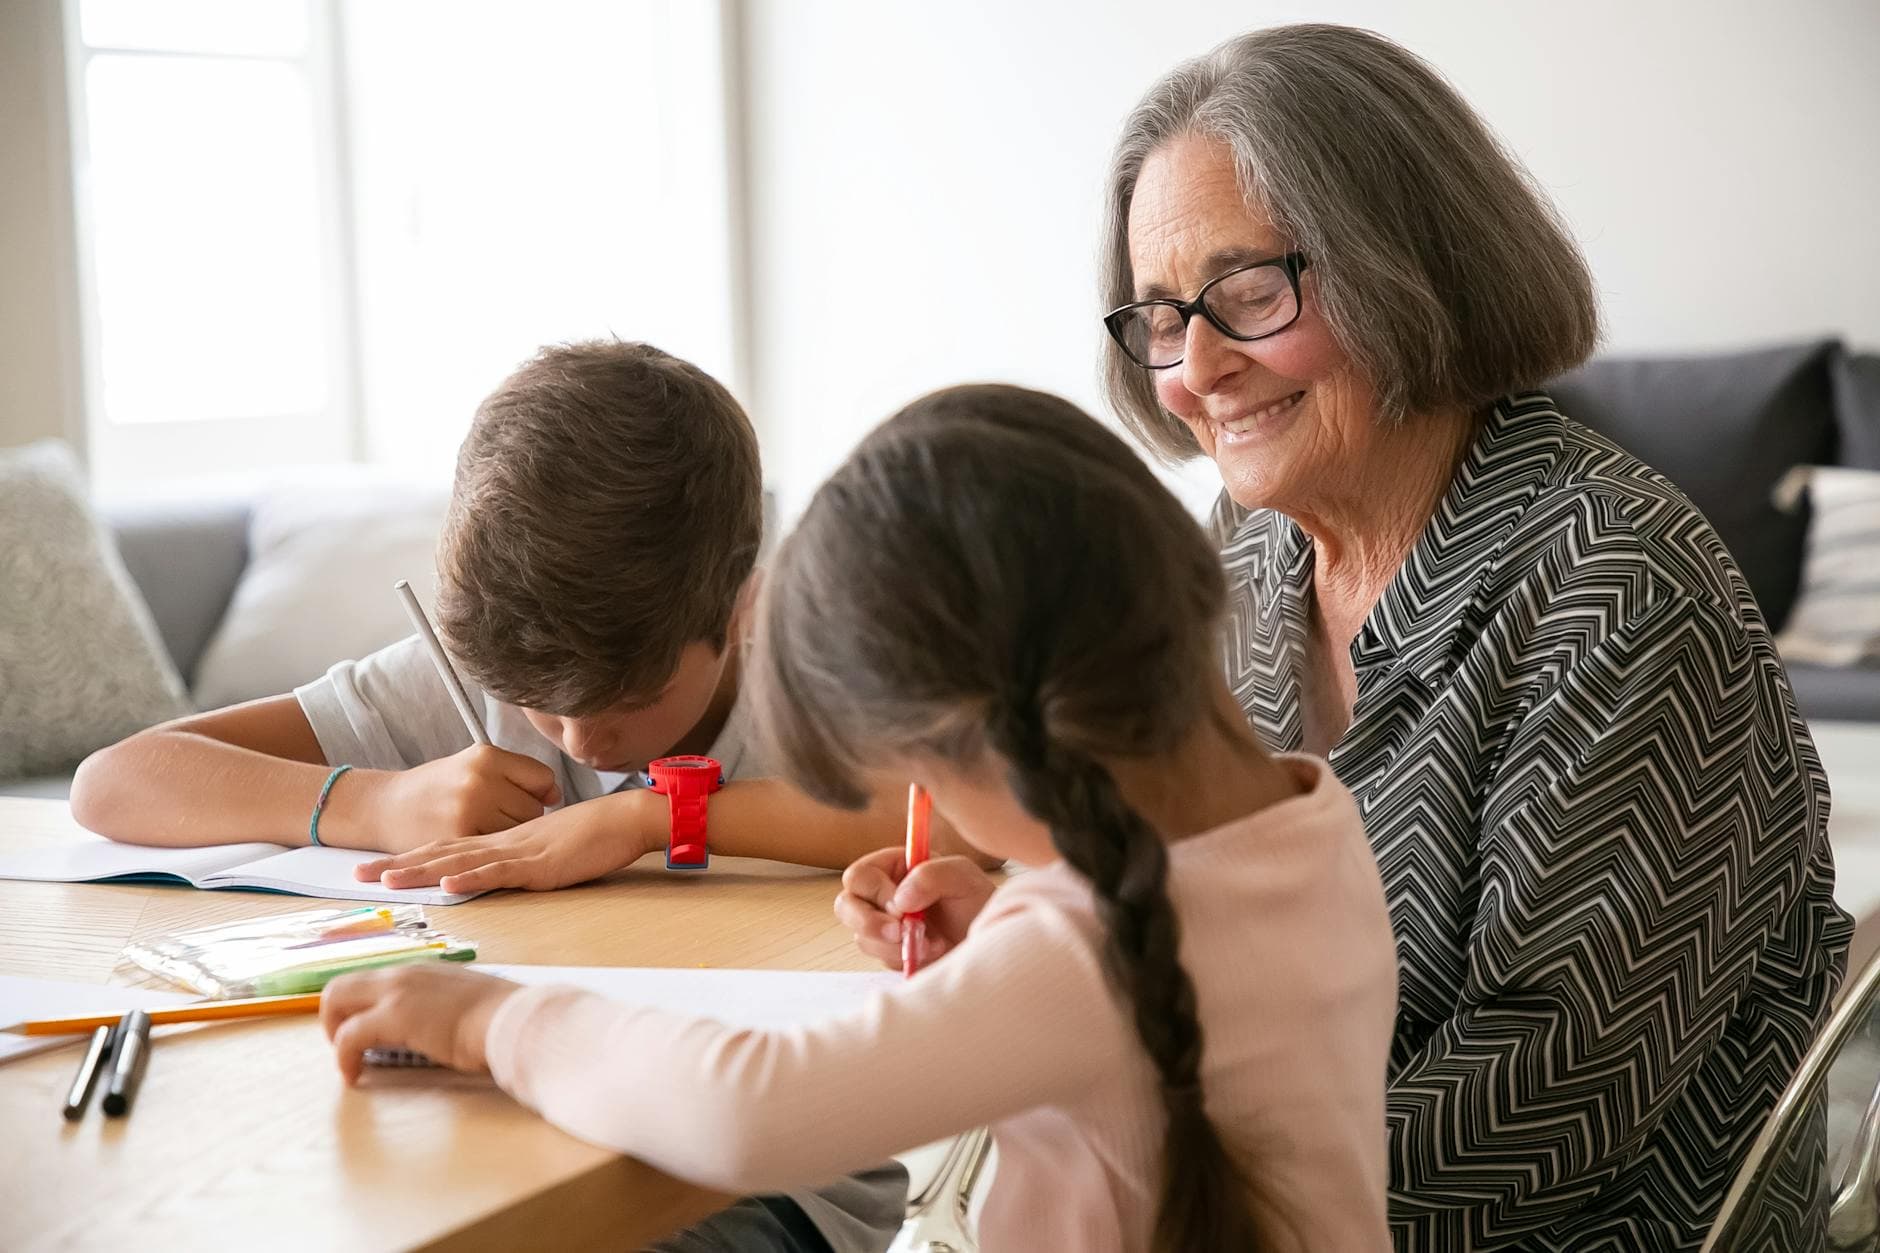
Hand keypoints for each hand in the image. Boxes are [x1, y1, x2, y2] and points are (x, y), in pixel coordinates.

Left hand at [322, 963, 519, 1083]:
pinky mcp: (394, 1016)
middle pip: (341, 985)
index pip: (370, 981)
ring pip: (336, 1001)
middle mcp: (403, 974)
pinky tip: (355, 1075)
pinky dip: (344, 1058)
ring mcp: (397, 992)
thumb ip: (445, 1008)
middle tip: (345, 1046)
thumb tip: (442, 1028)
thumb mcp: (466, 1003)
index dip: (358, 1008)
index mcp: (422, 971)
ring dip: (334, 1033)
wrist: (512, 1020)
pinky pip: (349, 1036)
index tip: (364, 1033)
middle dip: (333, 1018)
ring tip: (348, 1061)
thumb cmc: (501, 1018)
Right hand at [328, 745, 562, 853]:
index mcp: (487, 756)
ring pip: (519, 831)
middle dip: (521, 815)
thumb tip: (556, 794)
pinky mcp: (459, 837)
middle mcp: (481, 779)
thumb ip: (515, 775)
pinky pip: (497, 849)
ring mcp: (470, 809)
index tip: (525, 797)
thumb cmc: (437, 787)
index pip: (542, 778)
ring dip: (509, 835)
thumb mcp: (473, 765)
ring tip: (483, 825)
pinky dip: (493, 850)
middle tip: (496, 815)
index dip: (539, 791)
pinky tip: (481, 843)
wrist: (385, 806)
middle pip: (534, 808)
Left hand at [352, 789, 659, 892]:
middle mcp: (503, 843)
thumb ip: (523, 860)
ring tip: (386, 880)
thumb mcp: (549, 850)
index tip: (377, 868)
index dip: (411, 857)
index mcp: (503, 840)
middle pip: (441, 852)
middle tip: (357, 875)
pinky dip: (473, 877)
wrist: (626, 817)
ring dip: (422, 871)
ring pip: (462, 861)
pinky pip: (501, 871)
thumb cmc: (595, 834)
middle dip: (399, 865)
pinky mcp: (541, 864)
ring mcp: (520, 852)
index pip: (448, 848)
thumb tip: (506, 871)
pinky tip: (449, 884)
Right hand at [834, 847, 996, 969]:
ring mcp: (885, 924)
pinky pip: (880, 958)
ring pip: (862, 937)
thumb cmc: (977, 902)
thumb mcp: (963, 877)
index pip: (860, 875)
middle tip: (901, 933)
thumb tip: (899, 900)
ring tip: (933, 943)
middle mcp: (883, 894)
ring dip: (894, 945)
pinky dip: (903, 959)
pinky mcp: (891, 952)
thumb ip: (930, 876)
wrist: (990, 940)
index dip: (875, 892)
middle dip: (871, 924)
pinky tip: (931, 954)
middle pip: (846, 906)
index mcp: (894, 867)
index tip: (902, 906)